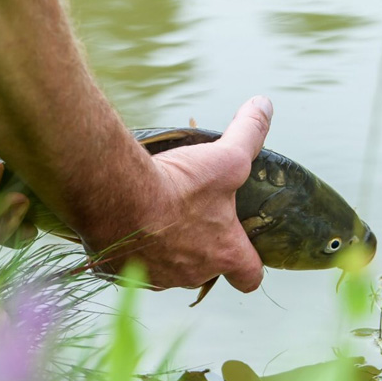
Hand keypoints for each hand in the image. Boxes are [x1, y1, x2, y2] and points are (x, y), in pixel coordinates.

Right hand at [92, 97, 272, 293]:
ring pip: (166, 267)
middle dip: (200, 246)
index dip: (249, 264)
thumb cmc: (178, 186)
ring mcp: (155, 276)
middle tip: (190, 215)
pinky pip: (127, 263)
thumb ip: (249, 133)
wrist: (116, 198)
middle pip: (204, 268)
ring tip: (153, 214)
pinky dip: (128, 246)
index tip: (243, 250)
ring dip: (163, 246)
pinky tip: (122, 221)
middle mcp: (192, 273)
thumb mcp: (226, 157)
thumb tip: (265, 104)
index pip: (249, 277)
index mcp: (223, 253)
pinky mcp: (119, 271)